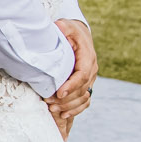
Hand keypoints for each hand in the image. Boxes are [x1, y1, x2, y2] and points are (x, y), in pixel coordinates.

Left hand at [47, 18, 96, 132]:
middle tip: (49, 103)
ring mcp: (90, 78)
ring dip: (69, 106)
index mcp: (87, 57)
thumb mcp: (67, 26)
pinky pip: (85, 101)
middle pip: (82, 89)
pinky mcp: (86, 84)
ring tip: (53, 109)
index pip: (82, 74)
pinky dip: (75, 109)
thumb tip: (59, 27)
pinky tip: (63, 115)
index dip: (71, 85)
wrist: (79, 35)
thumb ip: (64, 27)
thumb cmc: (70, 31)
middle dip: (66, 98)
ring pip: (84, 97)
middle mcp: (91, 69)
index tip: (59, 92)